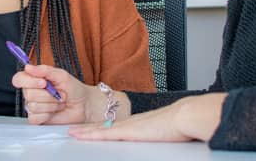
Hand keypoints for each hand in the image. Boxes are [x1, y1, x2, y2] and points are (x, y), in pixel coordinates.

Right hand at [12, 64, 106, 124]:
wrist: (83, 105)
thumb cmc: (73, 89)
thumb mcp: (61, 75)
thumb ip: (45, 70)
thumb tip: (28, 67)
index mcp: (34, 80)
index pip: (18, 79)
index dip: (29, 81)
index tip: (44, 83)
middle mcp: (30, 93)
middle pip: (28, 94)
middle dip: (48, 95)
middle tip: (59, 94)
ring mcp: (32, 107)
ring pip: (33, 106)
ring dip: (51, 104)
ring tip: (59, 102)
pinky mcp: (36, 119)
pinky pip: (34, 118)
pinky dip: (47, 114)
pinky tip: (54, 112)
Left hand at [68, 93, 226, 141]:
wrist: (184, 116)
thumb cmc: (180, 124)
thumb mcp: (165, 131)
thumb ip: (157, 134)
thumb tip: (159, 139)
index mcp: (137, 123)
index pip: (114, 126)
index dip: (100, 128)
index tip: (90, 129)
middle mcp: (129, 123)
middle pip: (103, 126)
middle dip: (87, 129)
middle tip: (72, 130)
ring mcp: (127, 126)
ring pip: (99, 129)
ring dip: (84, 131)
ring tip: (71, 133)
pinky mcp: (128, 132)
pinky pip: (104, 133)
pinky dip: (90, 135)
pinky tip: (80, 136)